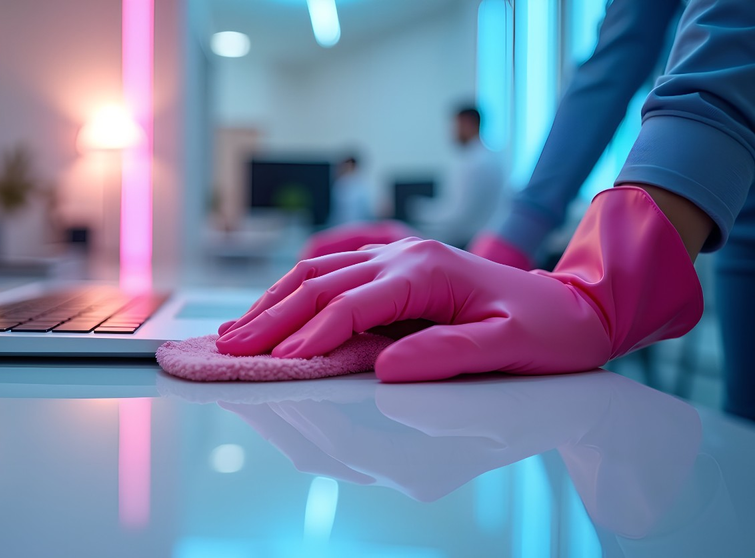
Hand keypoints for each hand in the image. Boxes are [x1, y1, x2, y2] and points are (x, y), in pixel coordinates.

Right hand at [218, 187, 702, 381]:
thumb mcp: (508, 346)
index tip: (278, 362)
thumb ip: (447, 353)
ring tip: (236, 329)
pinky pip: (336, 265)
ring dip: (275, 300)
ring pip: (319, 271)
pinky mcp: (399, 263)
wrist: (576, 302)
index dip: (310, 335)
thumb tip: (384, 369)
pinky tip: (278, 298)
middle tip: (231, 346)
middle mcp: (404, 256)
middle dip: (272, 316)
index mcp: (426, 271)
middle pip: (320, 283)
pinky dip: (299, 285)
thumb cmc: (547, 329)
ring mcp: (399, 255)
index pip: (350, 305)